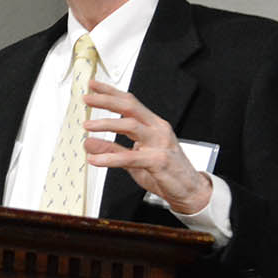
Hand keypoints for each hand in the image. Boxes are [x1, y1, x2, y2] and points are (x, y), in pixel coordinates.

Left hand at [81, 80, 211, 213]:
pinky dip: (111, 158)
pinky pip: (131, 157)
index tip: (93, 86)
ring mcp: (160, 143)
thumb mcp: (133, 161)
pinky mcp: (159, 161)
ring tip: (88, 126)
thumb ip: (112, 150)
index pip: (130, 103)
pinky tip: (96, 160)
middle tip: (87, 99)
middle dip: (107, 100)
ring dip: (107, 123)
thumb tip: (89, 142)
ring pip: (131, 125)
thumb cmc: (166, 173)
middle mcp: (157, 130)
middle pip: (130, 107)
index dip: (110, 92)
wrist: (190, 191)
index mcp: (153, 125)